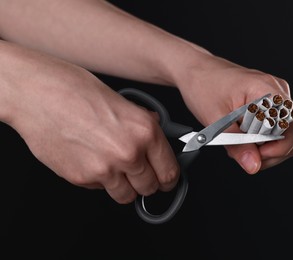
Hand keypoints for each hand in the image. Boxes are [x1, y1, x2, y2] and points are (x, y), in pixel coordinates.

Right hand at [2, 42, 178, 203]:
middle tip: (139, 174)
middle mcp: (129, 152)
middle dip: (146, 183)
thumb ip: (142, 123)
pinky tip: (92, 160)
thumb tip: (154, 133)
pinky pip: (101, 190)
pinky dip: (100, 181)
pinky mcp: (82, 178)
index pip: (169, 170)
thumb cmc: (75, 90)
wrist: (38, 93)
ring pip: (126, 196)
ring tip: (114, 168)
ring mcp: (105, 169)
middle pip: (149, 188)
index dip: (168, 178)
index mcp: (144, 131)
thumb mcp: (122, 101)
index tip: (166, 180)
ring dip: (124, 187)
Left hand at [177, 55, 292, 173]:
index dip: (279, 146)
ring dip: (265, 147)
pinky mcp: (269, 103)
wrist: (195, 71)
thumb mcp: (215, 119)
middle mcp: (276, 90)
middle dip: (270, 151)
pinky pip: (275, 127)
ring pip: (286, 133)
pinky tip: (242, 138)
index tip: (256, 155)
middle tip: (243, 153)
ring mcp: (274, 96)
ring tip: (239, 145)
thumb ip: (236, 144)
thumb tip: (254, 165)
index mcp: (266, 88)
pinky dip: (261, 139)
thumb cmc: (203, 85)